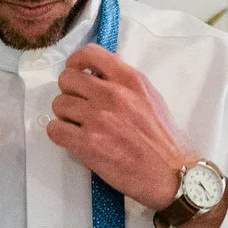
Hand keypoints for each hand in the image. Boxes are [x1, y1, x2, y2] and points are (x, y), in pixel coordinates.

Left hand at [46, 46, 191, 210]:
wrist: (172, 174)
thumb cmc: (164, 139)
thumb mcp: (151, 97)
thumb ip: (125, 81)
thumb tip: (100, 70)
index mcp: (130, 80)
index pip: (90, 54)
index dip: (75, 63)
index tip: (76, 73)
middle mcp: (112, 94)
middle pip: (67, 79)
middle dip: (68, 91)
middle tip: (78, 105)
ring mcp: (98, 119)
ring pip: (59, 105)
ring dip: (65, 115)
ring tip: (79, 126)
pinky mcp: (88, 144)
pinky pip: (55, 130)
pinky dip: (59, 134)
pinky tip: (72, 139)